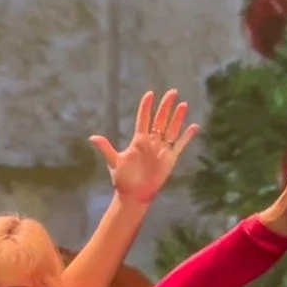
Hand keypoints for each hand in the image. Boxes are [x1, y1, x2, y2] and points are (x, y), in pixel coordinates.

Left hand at [90, 90, 198, 205]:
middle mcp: (151, 142)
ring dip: (177, 118)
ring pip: (171, 129)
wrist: (134, 195)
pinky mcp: (170, 158)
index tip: (149, 94)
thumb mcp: (114, 162)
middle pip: (160, 120)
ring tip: (183, 104)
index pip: (143, 120)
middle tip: (172, 92)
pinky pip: (180, 145)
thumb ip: (106, 148)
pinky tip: (194, 126)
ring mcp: (162, 149)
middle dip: (166, 106)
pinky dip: (187, 136)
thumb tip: (92, 137)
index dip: (146, 107)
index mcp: (138, 141)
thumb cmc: (123, 179)